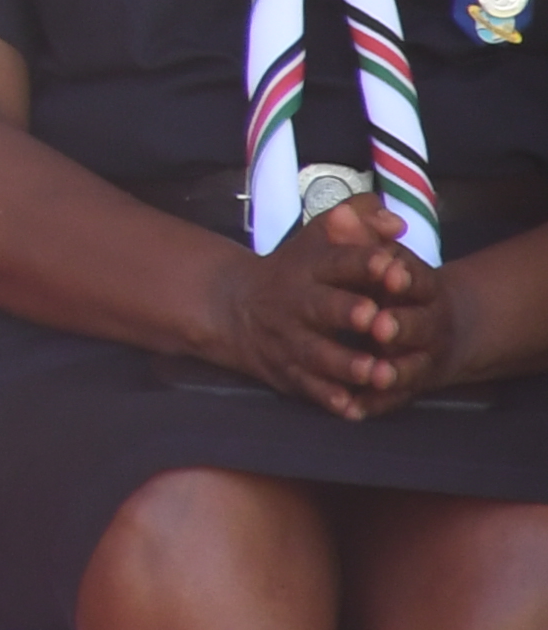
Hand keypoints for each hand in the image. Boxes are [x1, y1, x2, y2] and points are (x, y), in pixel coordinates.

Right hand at [220, 196, 444, 414]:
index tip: (390, 263)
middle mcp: (296, 302)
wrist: (233, 307)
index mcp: (308, 268)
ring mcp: (289, 339)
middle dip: (348, 312)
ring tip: (376, 372)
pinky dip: (328, 398)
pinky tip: (353, 409)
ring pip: (317, 353)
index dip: (362, 262)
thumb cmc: (294, 271)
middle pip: (322, 307)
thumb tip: (396, 222)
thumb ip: (358, 221)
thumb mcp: (319, 238)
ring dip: (346, 364)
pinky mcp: (287, 370)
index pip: (337, 261)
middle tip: (377, 319)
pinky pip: (308, 386)